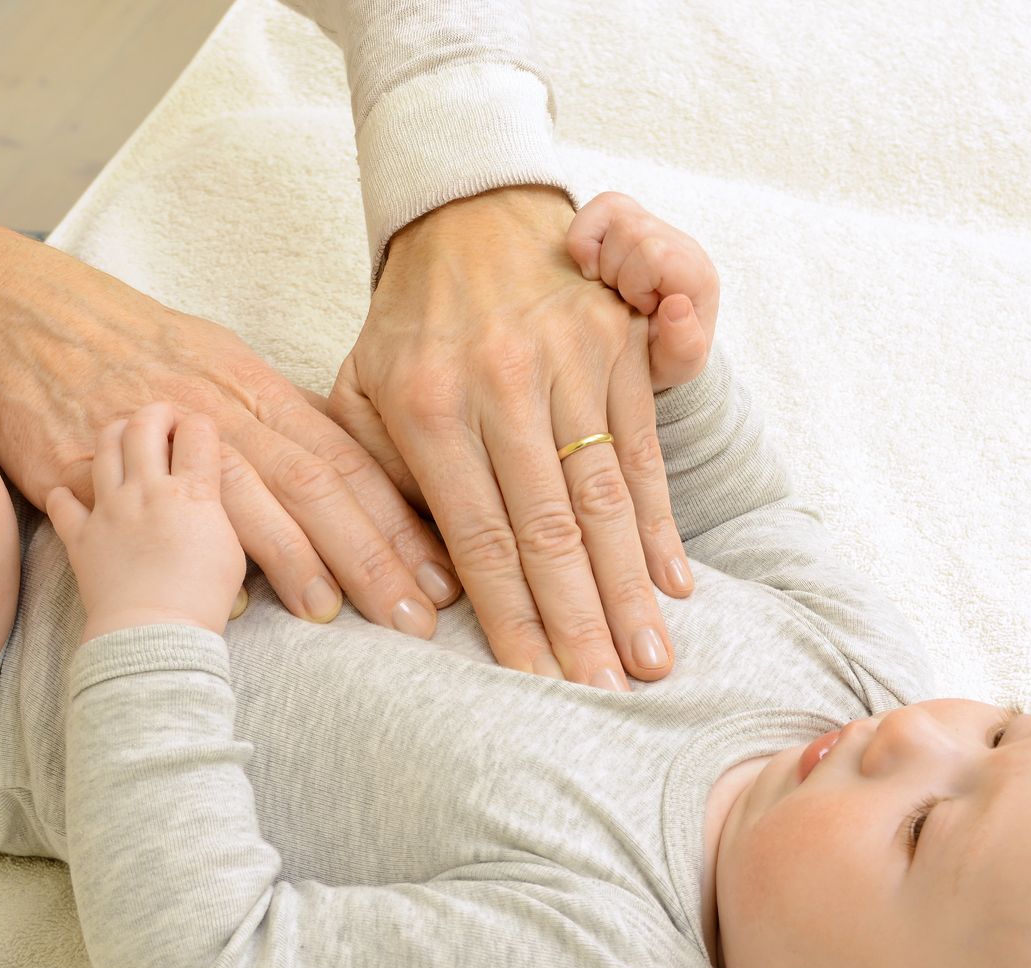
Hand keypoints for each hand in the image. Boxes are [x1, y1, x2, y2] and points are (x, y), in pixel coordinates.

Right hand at [0, 210, 457, 641]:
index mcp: (252, 384)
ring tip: (341, 618)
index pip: (346, 458)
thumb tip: (347, 474)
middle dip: (375, 555)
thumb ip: (278, 422)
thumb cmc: (124, 343)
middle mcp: (216, 407)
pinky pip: (153, 517)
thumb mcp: (216, 361)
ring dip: (300, 563)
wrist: (13, 311)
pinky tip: (235, 603)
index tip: (445, 571)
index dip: (401, 518)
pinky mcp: (95, 464)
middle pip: (314, 485)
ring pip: (248, 501)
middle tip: (421, 615)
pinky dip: (194, 558)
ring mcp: (156, 436)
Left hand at [44, 403, 246, 642]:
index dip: (201, 426)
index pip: (197, 433)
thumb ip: (215, 513)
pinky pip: (63, 503)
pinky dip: (65, 495)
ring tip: (125, 438)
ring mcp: (110, 511)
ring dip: (116, 434)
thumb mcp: (232, 551)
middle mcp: (147, 491)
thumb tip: (206, 498)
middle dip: (156, 413)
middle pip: (145, 427)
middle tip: (164, 419)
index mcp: (191, 494)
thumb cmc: (202, 599)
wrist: (154, 635)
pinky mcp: (82, 537)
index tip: (201, 434)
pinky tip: (72, 496)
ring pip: (105, 448)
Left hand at [324, 186, 692, 690]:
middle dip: (582, 622)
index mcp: (429, 407)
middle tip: (607, 696)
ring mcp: (568, 362)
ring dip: (631, 587)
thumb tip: (418, 592)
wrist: (466, 208)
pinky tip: (672, 585)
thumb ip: (377, 484)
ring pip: (606, 497)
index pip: (479, 537)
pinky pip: (643, 449)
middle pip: (551, 530)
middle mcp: (502, 386)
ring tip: (650, 660)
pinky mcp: (617, 347)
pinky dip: (660, 524)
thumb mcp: (359, 390)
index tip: (534, 684)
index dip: (512, 617)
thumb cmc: (406, 325)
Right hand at [564, 192, 719, 390]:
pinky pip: (600, 206)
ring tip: (609, 288)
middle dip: (614, 272)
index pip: (656, 253)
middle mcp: (680, 244)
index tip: (639, 310)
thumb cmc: (659, 359)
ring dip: (599, 257)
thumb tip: (676, 304)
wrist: (644, 357)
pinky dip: (584, 237)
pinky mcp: (627, 220)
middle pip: (631, 229)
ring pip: (614, 212)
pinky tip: (591, 269)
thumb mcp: (675, 368)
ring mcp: (654, 228)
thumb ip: (683, 347)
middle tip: (621, 302)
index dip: (635, 284)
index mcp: (697, 276)